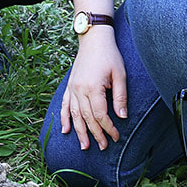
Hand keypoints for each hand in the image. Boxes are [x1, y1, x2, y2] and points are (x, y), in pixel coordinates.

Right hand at [59, 30, 126, 150]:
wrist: (93, 39)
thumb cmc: (109, 55)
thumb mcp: (120, 74)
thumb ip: (120, 96)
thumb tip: (122, 117)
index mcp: (92, 87)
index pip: (100, 115)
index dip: (108, 128)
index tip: (116, 137)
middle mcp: (79, 90)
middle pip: (87, 118)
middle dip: (95, 134)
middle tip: (103, 147)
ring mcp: (72, 88)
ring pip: (74, 115)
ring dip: (79, 132)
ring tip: (85, 146)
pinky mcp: (69, 86)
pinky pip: (65, 105)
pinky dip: (64, 118)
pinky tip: (66, 130)